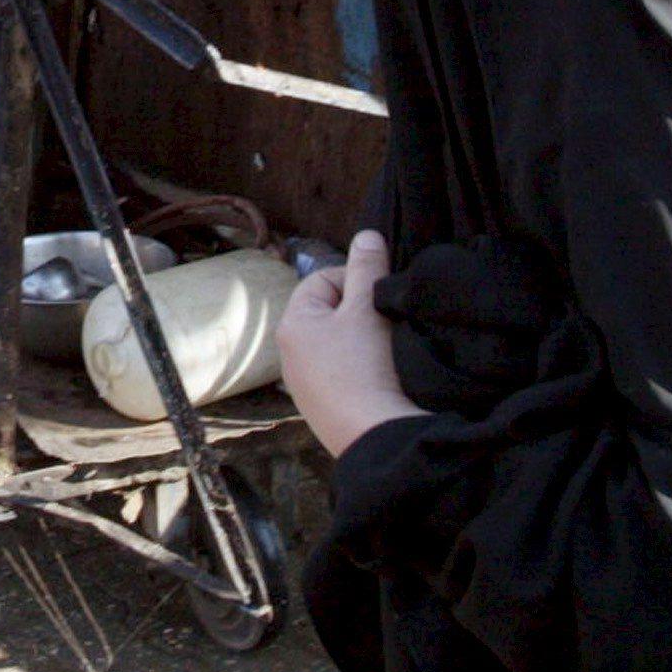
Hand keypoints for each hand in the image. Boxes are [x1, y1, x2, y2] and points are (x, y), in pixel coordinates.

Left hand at [279, 230, 421, 456]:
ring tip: (382, 354)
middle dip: (358, 313)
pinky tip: (377, 379)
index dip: (356, 282)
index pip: (323, 280)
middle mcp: (288, 353)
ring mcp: (302, 384)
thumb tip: (366, 235)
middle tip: (383, 326)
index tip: (379, 299)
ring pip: (336, 345)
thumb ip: (366, 268)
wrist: (373, 436)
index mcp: (291, 323)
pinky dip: (359, 372)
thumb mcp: (367, 309)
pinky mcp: (320, 409)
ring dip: (360, 343)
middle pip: (329, 313)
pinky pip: (341, 375)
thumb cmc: (364, 366)